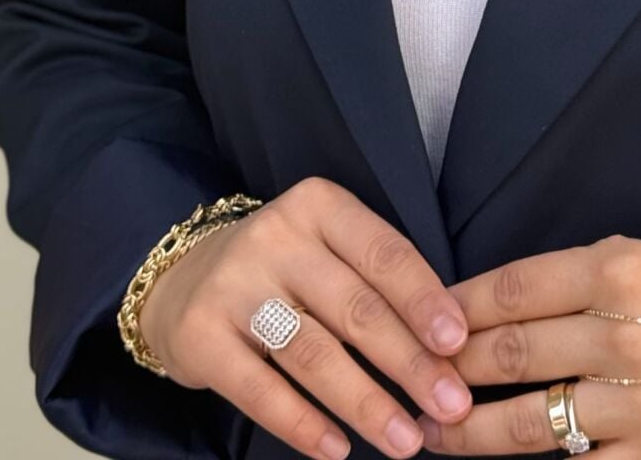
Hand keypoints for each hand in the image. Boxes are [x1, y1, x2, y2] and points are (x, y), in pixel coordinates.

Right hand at [136, 177, 473, 459]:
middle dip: (409, 363)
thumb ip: (377, 281)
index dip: (424, 300)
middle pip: (355, 308)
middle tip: (448, 405)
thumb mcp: (329, 249)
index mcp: (320, 206)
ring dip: (366, 404)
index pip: (384, 253)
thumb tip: (446, 343)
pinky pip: (260, 391)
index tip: (459, 343)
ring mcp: (234, 286)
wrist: (181, 281)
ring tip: (404, 441)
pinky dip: (304, 424)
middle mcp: (276, 237)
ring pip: (314, 353)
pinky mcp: (200, 335)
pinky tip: (337, 449)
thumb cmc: (283, 269)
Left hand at [412, 234, 640, 458]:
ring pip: (526, 424)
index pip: (512, 289)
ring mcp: (637, 405)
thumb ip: (573, 275)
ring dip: (467, 432)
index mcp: (618, 271)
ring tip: (430, 434)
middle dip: (447, 370)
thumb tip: (494, 302)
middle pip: (509, 355)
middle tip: (407, 380)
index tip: (421, 322)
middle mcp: (623, 335)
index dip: (456, 308)